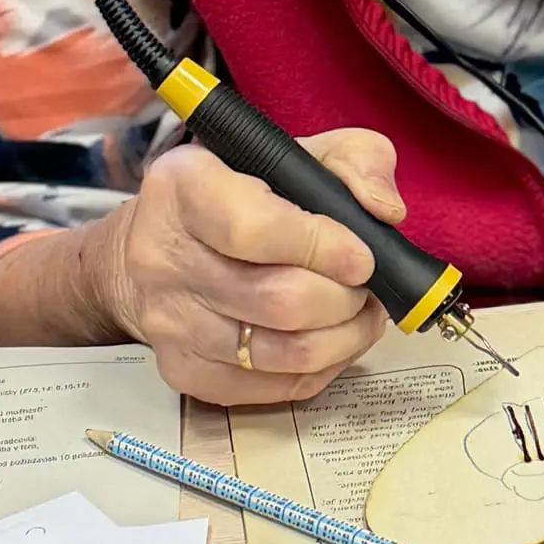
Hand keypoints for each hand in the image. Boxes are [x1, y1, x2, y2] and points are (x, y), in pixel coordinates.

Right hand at [84, 129, 400, 406]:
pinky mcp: (183, 372)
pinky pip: (275, 388)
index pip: (254, 230)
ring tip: (358, 313)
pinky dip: (321, 368)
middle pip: (279, 301)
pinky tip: (330, 340)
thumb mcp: (295, 155)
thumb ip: (353, 161)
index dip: (322, 248)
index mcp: (183, 187)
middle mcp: (161, 258)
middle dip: (344, 298)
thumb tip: (384, 211)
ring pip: (285, 353)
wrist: (158, 245)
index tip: (361, 256)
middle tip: (364, 287)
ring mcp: (169, 322)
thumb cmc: (237, 195)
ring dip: (344, 337)